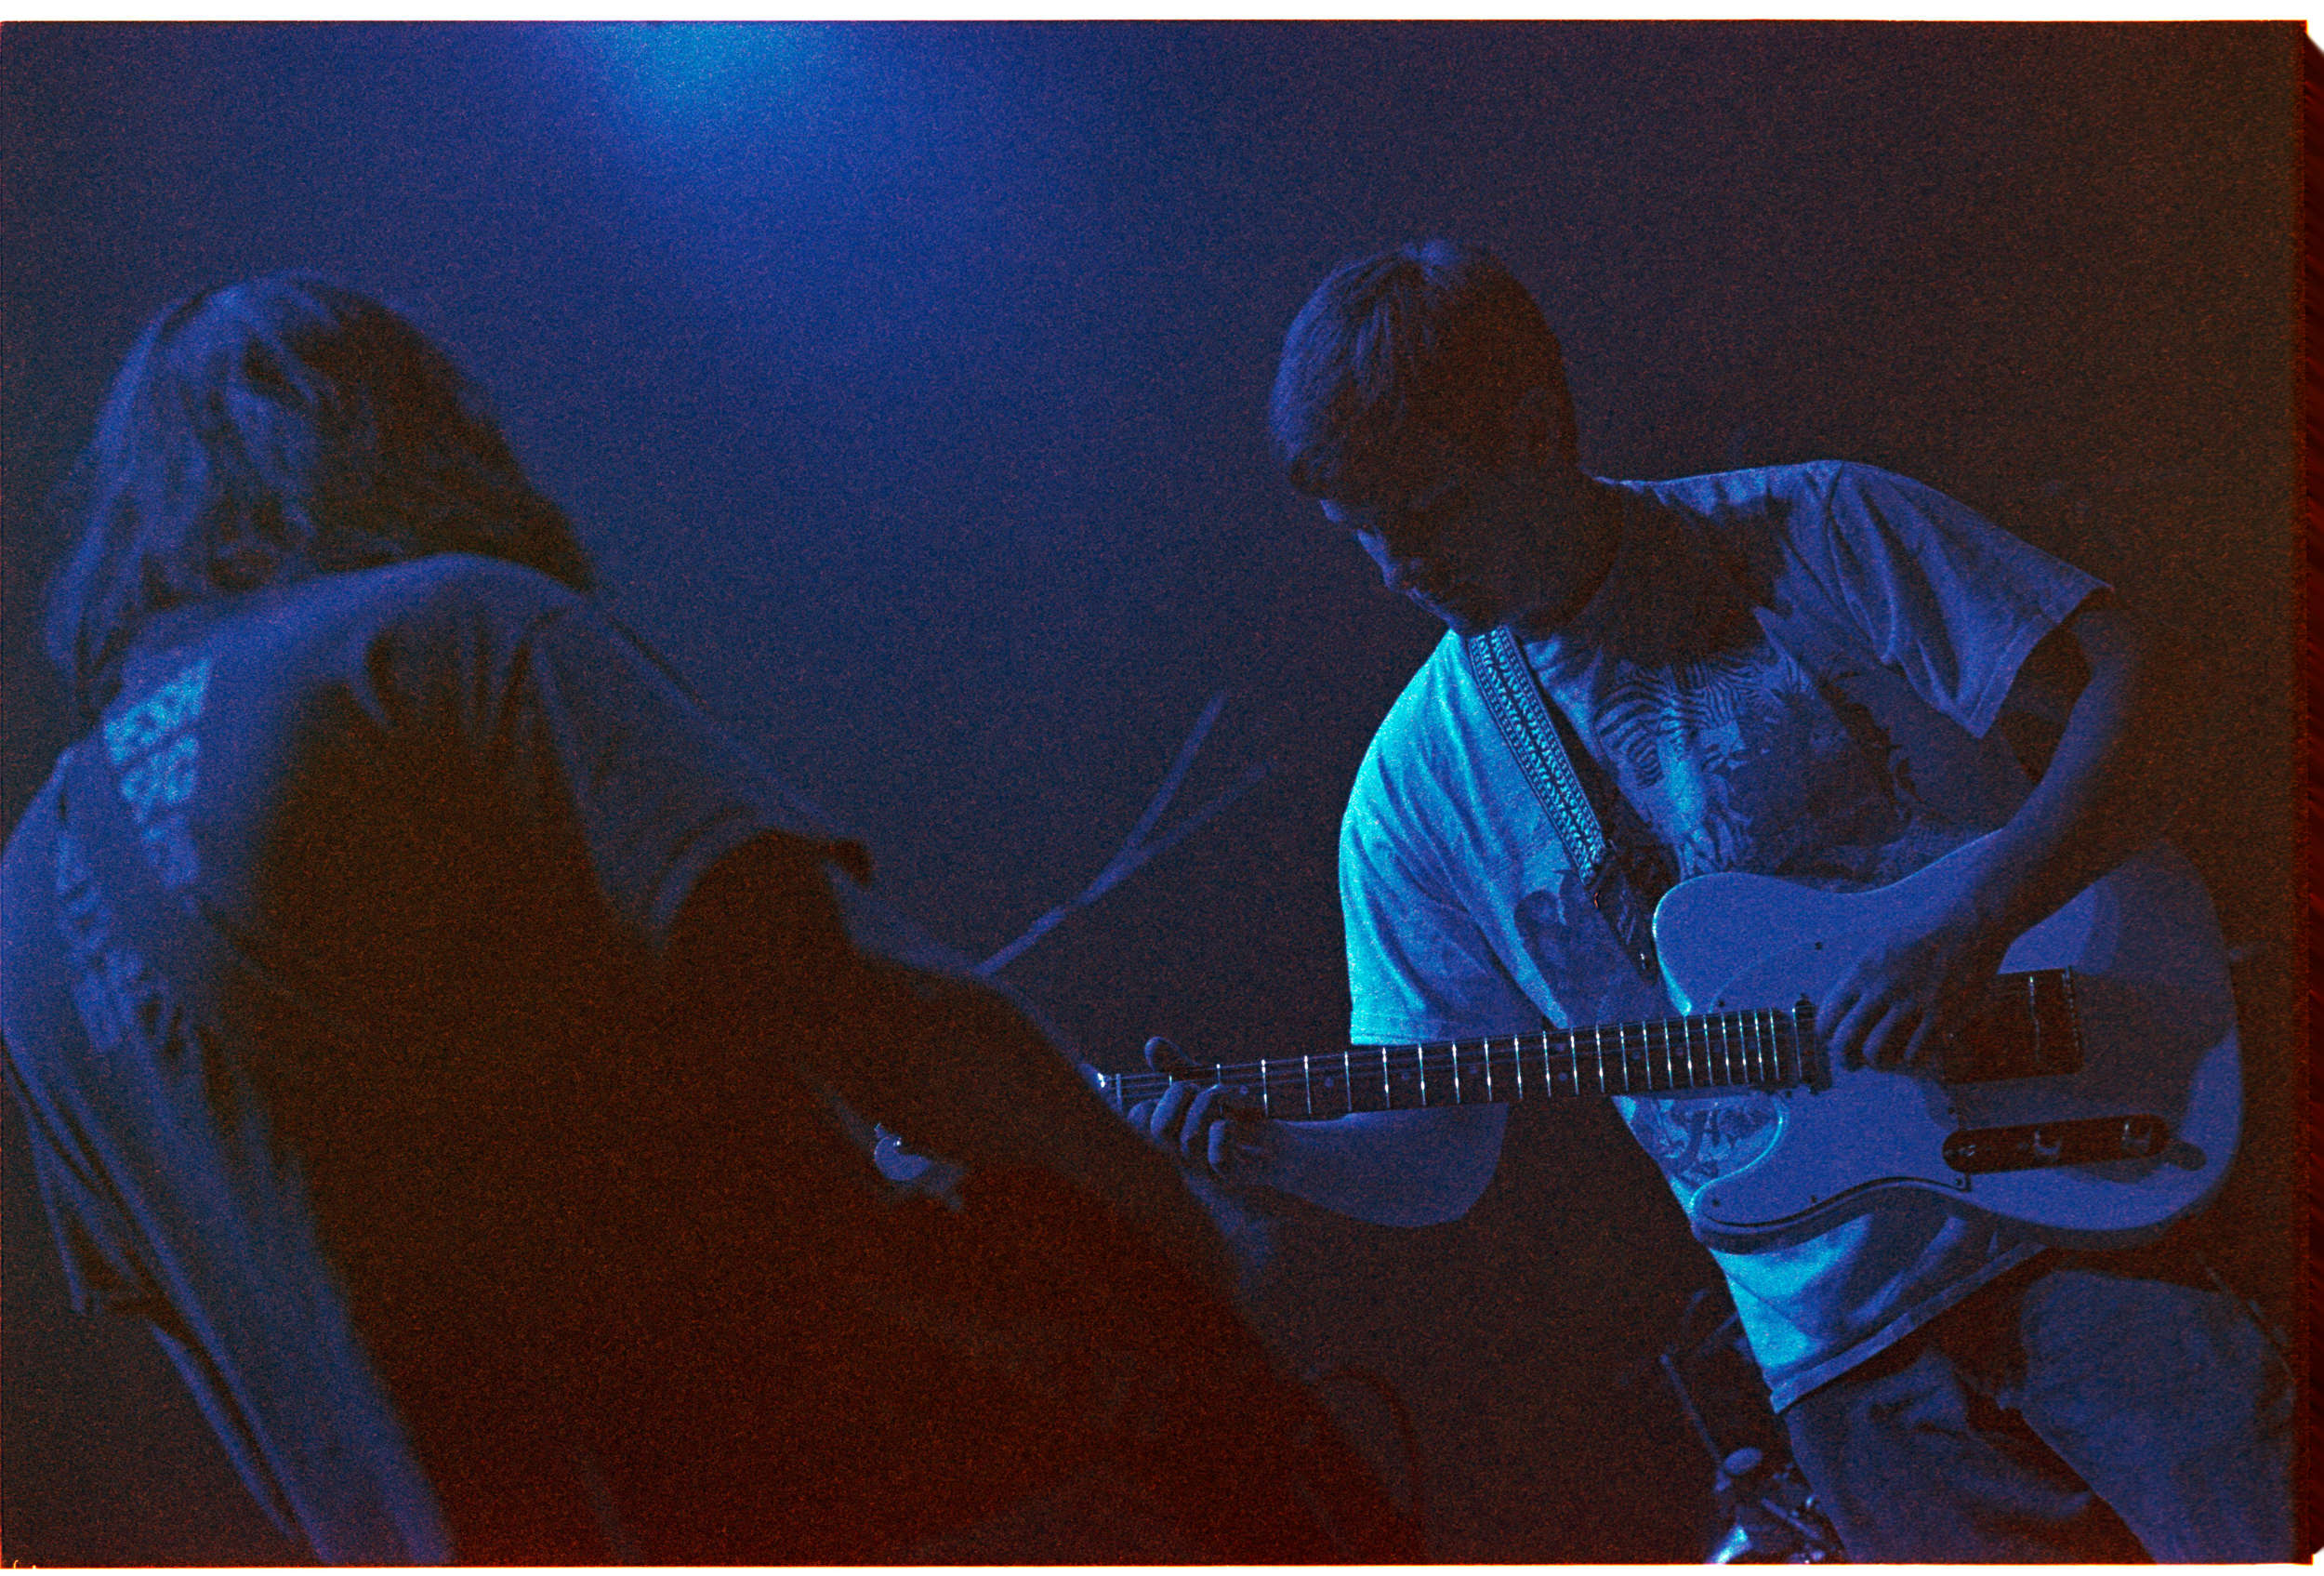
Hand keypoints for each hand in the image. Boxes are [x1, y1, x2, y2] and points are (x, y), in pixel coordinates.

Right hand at [1126, 1037, 1273, 1184]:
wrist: (1281, 1144)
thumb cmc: (1238, 1115)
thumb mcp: (1205, 1086)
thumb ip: (1177, 1067)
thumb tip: (1152, 1043)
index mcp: (1167, 1138)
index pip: (1138, 1119)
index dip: (1158, 1097)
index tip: (1187, 1089)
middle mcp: (1179, 1158)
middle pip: (1157, 1127)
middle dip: (1181, 1094)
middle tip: (1207, 1089)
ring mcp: (1203, 1171)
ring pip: (1189, 1137)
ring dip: (1212, 1102)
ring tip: (1231, 1095)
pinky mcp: (1231, 1176)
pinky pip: (1217, 1157)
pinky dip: (1226, 1130)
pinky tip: (1236, 1121)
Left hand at [1817, 899, 2011, 1073]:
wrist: (1966, 925)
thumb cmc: (1922, 936)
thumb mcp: (1879, 950)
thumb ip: (1860, 979)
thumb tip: (1843, 1008)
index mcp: (1861, 972)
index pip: (1828, 1016)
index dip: (1827, 1035)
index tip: (1833, 1041)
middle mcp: (1881, 990)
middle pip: (1845, 1040)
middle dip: (1844, 1058)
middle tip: (1852, 1064)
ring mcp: (1910, 1004)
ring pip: (1875, 1051)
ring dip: (1877, 1062)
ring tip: (1883, 1062)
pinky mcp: (1940, 1016)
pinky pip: (1914, 1052)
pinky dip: (1911, 1058)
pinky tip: (1915, 1051)